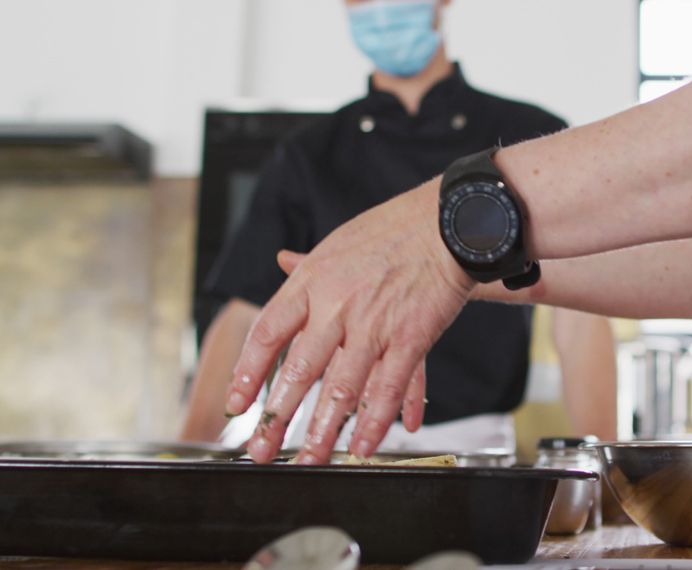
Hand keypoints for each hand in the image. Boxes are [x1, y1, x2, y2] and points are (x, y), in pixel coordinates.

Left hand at [223, 182, 475, 463]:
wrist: (447, 224)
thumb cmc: (394, 231)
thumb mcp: (339, 241)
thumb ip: (310, 264)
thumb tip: (283, 261)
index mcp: (312, 281)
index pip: (269, 333)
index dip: (248, 373)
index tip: (236, 405)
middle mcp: (337, 305)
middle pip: (300, 370)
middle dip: (279, 416)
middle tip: (264, 448)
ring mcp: (374, 324)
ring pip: (342, 387)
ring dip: (325, 430)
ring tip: (312, 459)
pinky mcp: (410, 337)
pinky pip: (389, 387)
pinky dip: (377, 420)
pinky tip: (365, 445)